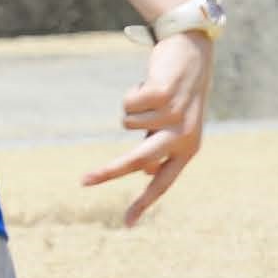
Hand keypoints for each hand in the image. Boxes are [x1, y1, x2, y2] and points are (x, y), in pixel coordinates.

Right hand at [83, 29, 210, 224]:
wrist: (194, 53)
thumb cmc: (180, 94)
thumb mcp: (174, 125)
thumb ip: (159, 148)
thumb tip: (145, 173)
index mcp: (188, 149)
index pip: (163, 183)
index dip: (143, 204)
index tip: (126, 224)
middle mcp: (183, 136)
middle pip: (137, 161)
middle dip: (109, 172)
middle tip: (84, 181)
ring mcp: (174, 116)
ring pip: (127, 124)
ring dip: (133, 108)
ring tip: (152, 96)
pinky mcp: (163, 95)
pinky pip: (128, 103)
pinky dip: (132, 93)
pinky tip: (151, 83)